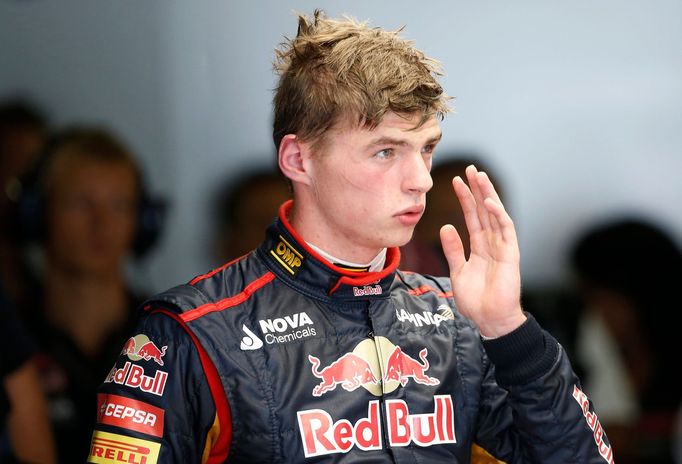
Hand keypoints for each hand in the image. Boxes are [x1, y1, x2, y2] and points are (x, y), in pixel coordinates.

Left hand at [439, 165, 525, 337]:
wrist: (490, 320)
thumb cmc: (476, 300)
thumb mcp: (457, 271)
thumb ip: (452, 249)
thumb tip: (446, 226)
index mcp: (479, 246)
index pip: (472, 216)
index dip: (465, 198)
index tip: (455, 181)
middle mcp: (492, 243)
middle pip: (484, 210)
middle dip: (478, 189)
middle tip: (470, 168)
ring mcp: (503, 247)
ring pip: (496, 214)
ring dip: (488, 194)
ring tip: (479, 176)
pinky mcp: (511, 254)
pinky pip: (506, 230)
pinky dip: (498, 214)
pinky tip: (488, 201)